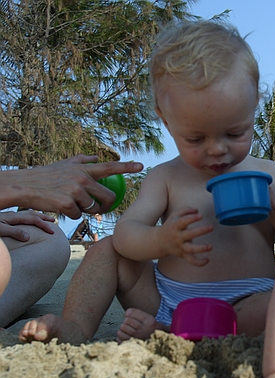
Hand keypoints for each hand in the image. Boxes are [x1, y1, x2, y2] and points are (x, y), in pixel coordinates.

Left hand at [0, 211, 55, 240]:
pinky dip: (29, 217)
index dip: (44, 225)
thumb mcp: (1, 230)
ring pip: (27, 214)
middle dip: (44, 217)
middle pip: (32, 214)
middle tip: (53, 220)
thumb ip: (14, 232)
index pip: (34, 219)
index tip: (52, 231)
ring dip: (37, 216)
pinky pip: (21, 216)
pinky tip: (26, 220)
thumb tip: (28, 237)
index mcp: (13, 217)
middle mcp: (12, 215)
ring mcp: (8, 216)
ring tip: (42, 218)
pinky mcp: (4, 218)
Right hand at [3, 154, 142, 218]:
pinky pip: (78, 215)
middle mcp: (82, 179)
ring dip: (84, 210)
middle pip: (108, 197)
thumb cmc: (45, 175)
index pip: (110, 167)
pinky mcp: (68, 204)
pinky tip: (61, 207)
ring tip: (70, 203)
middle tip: (100, 208)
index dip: (127, 167)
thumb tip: (95, 157)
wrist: (25, 186)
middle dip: (107, 205)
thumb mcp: (64, 164)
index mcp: (84, 169)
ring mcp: (75, 191)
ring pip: (92, 208)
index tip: (142, 166)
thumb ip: (82, 161)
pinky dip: (72, 215)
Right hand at [159, 207, 213, 266]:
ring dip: (201, 248)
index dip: (192, 218)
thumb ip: (186, 210)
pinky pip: (191, 260)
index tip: (200, 215)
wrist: (159, 241)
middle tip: (211, 227)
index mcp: (175, 226)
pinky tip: (208, 260)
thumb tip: (197, 211)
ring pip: (191, 249)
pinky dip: (199, 262)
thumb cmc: (171, 226)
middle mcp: (177, 237)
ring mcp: (180, 247)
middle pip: (189, 234)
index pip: (183, 221)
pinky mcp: (183, 254)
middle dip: (201, 231)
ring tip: (211, 246)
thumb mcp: (175, 215)